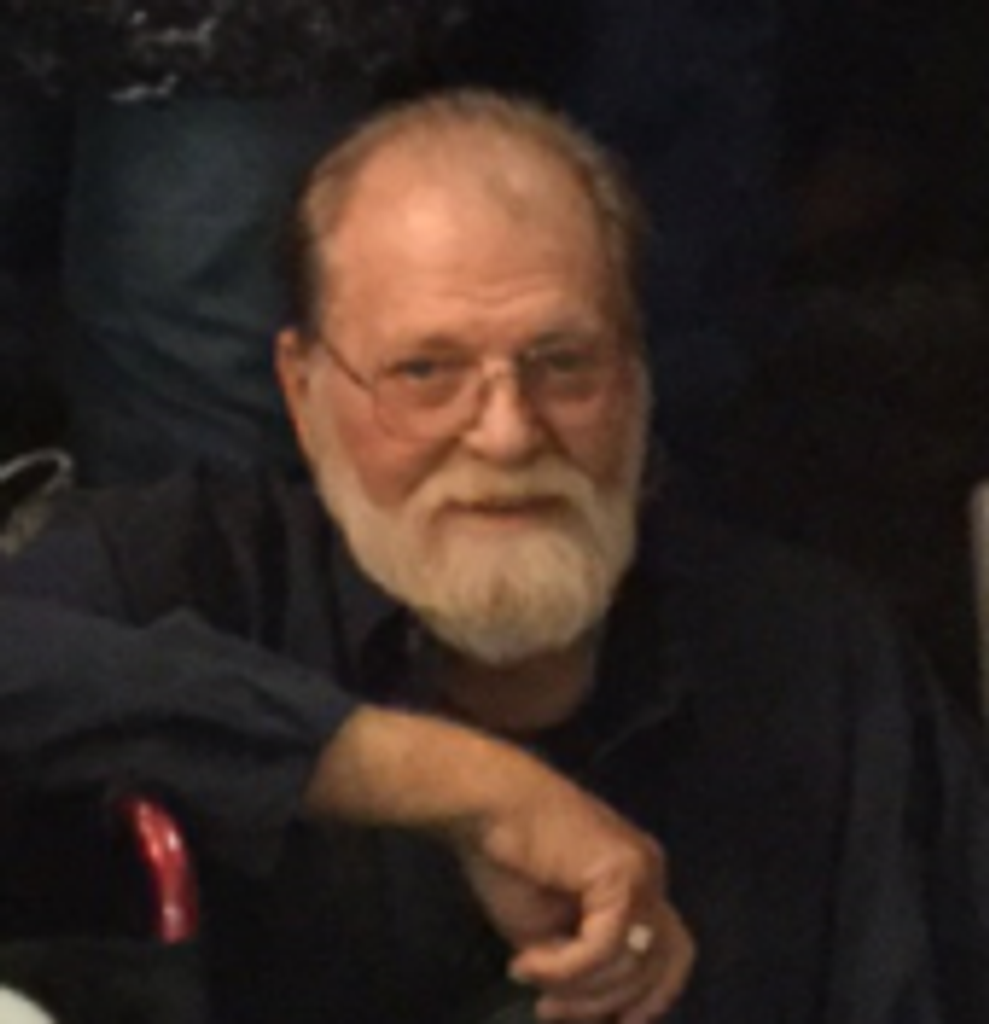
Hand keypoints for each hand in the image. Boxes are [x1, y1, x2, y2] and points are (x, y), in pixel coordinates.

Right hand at [456, 766, 693, 1022]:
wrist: (486, 805)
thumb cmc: (506, 859)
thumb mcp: (548, 933)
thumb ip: (579, 966)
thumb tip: (597, 1016)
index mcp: (636, 884)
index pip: (670, 956)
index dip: (647, 1000)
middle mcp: (650, 874)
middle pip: (660, 966)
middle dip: (610, 1004)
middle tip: (552, 1012)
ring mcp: (642, 870)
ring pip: (632, 963)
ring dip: (578, 988)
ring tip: (529, 978)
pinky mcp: (623, 871)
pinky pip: (605, 946)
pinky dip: (565, 967)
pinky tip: (525, 962)